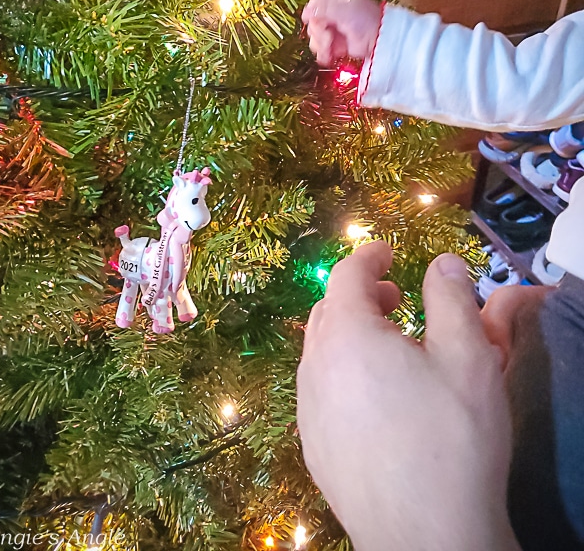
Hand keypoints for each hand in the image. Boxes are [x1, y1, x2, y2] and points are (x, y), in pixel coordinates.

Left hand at [297, 242, 520, 550]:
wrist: (427, 537)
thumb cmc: (451, 439)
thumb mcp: (467, 357)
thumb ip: (451, 297)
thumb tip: (442, 263)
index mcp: (346, 336)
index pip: (346, 274)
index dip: (368, 256)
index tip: (389, 253)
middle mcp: (314, 367)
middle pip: (327, 309)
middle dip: (359, 293)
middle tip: (396, 300)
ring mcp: (307, 410)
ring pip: (320, 351)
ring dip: (350, 334)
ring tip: (390, 348)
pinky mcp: (312, 447)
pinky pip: (319, 389)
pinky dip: (342, 372)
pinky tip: (376, 398)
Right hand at [301, 0, 381, 65]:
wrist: (380, 40)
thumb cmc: (365, 20)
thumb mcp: (343, 9)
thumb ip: (322, 8)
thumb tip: (305, 12)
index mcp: (338, 0)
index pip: (317, 2)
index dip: (311, 11)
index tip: (307, 19)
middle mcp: (336, 14)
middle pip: (314, 21)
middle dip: (317, 31)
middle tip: (327, 36)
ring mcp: (336, 30)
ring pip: (316, 36)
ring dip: (320, 44)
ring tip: (329, 48)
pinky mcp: (338, 46)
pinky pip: (322, 49)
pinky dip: (323, 54)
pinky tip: (327, 57)